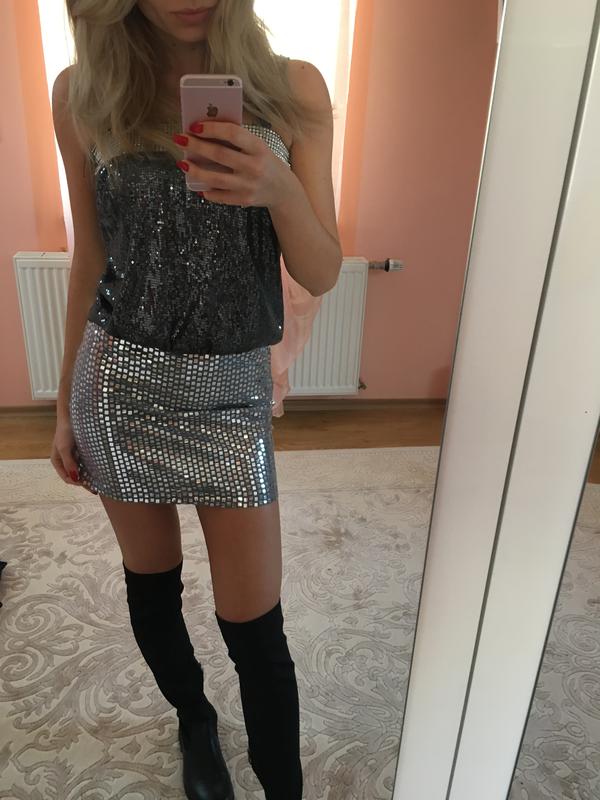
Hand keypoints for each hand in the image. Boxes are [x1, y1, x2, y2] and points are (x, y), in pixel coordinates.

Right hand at [50, 415, 96, 494]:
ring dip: (89, 476)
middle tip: (97, 489)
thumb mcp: (65, 448)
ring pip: (81, 470)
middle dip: (85, 483)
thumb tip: (75, 478)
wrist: (71, 416)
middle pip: (75, 476)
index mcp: (58, 462)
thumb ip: (69, 463)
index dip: (77, 483)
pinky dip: (92, 468)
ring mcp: (73, 456)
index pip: (67, 478)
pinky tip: (100, 471)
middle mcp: (65, 461)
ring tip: (101, 483)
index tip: (88, 484)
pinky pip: (86, 463)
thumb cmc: (65, 432)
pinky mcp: (81, 451)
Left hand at [173, 120, 291, 208]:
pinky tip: (198, 185)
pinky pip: (220, 196)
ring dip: (195, 170)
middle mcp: (254, 167)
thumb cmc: (266, 163)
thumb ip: (238, 140)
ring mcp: (248, 185)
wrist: (284, 190)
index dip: (211, 128)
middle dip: (196, 146)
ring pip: (215, 178)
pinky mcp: (244, 200)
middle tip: (180, 139)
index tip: (194, 126)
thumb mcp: (258, 147)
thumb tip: (206, 132)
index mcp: (258, 148)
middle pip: (219, 154)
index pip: (232, 133)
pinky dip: (207, 191)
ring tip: (183, 163)